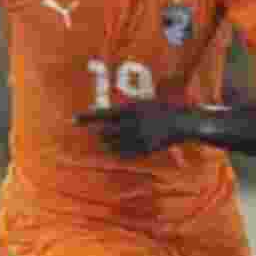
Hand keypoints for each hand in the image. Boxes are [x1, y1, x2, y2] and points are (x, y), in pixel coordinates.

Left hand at [75, 100, 197, 157]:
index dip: (87, 117)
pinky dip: (119, 151)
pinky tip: (119, 149)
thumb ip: (123, 109)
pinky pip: (124, 153)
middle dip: (99, 133)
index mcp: (131, 108)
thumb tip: (102, 112)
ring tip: (110, 140)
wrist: (182, 122)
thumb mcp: (142, 102)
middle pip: (105, 132)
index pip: (103, 113)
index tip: (73, 120)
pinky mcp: (144, 149)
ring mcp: (138, 137)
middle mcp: (132, 123)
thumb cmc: (161, 108)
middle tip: (97, 133)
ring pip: (113, 145)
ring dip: (107, 143)